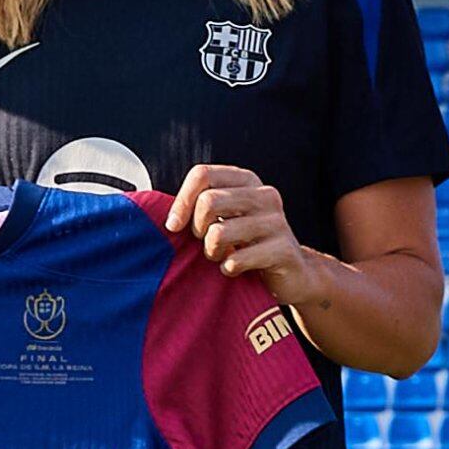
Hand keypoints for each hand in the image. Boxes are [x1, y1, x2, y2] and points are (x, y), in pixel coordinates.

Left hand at [166, 163, 312, 303]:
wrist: (294, 274)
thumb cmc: (248, 244)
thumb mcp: (226, 218)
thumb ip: (200, 206)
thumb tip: (155, 209)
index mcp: (247, 181)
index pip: (203, 174)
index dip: (181, 201)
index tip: (174, 226)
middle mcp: (265, 195)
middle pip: (209, 202)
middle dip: (197, 229)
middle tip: (204, 243)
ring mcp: (277, 222)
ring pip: (219, 233)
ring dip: (211, 252)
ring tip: (220, 257)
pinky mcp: (283, 250)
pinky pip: (236, 260)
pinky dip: (228, 269)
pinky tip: (236, 269)